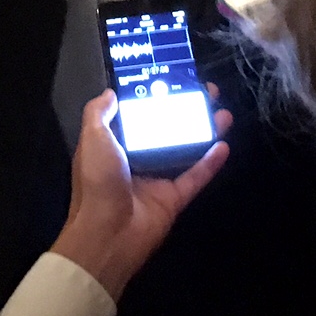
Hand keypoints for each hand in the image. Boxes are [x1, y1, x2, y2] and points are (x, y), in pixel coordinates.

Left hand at [50, 93, 229, 300]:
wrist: (107, 234)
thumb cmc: (97, 182)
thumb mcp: (92, 138)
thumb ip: (99, 113)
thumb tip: (110, 92)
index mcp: (114, 146)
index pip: (138, 117)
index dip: (155, 99)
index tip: (172, 81)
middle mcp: (136, 160)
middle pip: (167, 130)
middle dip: (186, 111)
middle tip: (206, 93)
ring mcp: (157, 180)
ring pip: (186, 150)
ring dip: (204, 132)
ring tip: (223, 112)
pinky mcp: (174, 199)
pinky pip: (195, 177)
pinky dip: (210, 163)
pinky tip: (224, 145)